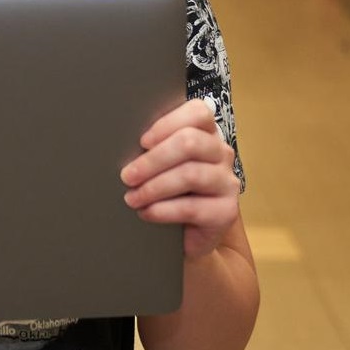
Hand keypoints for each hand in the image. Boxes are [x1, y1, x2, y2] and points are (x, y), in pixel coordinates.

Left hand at [120, 99, 241, 257]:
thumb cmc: (169, 193)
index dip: (167, 124)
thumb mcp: (162, 166)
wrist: (189, 236)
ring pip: (190, 174)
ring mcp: (227, 182)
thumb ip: (153, 148)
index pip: (198, 113)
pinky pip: (191, 207)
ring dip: (153, 187)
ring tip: (132, 198)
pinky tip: (146, 213)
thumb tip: (122, 142)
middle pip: (190, 142)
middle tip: (127, 176)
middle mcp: (221, 153)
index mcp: (207, 134)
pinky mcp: (226, 212)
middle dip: (152, 160)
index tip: (141, 142)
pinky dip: (162, 210)